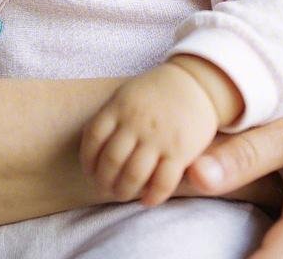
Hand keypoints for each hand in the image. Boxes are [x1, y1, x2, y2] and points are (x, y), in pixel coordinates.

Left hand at [79, 61, 219, 206]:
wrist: (195, 83)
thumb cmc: (155, 93)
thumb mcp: (127, 94)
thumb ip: (109, 118)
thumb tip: (90, 150)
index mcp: (120, 106)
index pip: (94, 137)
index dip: (88, 159)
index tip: (89, 171)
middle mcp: (136, 122)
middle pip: (111, 160)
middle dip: (104, 180)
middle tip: (104, 187)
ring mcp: (158, 137)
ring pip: (133, 175)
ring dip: (124, 191)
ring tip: (122, 194)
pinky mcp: (180, 151)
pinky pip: (162, 182)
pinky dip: (152, 196)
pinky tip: (147, 200)